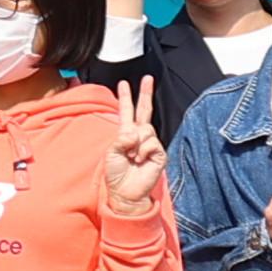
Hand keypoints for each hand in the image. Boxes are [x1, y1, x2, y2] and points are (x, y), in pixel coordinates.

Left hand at [99, 76, 167, 217]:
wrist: (126, 192)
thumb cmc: (116, 174)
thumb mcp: (111, 153)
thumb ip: (121, 139)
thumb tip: (135, 132)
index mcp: (125, 134)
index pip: (126, 112)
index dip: (126, 98)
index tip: (124, 84)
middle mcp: (139, 136)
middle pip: (144, 111)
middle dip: (145, 94)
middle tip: (148, 78)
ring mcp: (150, 144)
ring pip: (146, 130)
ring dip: (136, 144)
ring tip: (132, 157)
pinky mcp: (159, 153)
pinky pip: (151, 143)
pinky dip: (143, 151)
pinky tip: (140, 160)